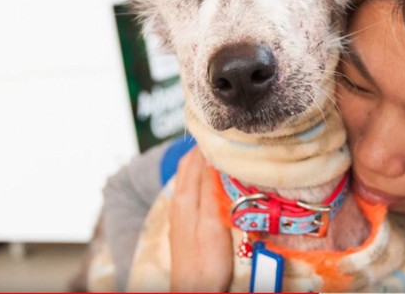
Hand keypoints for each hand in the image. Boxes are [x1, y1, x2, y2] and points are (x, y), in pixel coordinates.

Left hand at [169, 146, 233, 291]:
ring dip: (202, 160)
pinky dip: (201, 176)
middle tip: (224, 134)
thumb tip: (212, 157)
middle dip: (204, 146)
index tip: (225, 127)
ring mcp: (180, 212)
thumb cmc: (206, 262)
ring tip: (219, 150)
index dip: (208, 141)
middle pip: (188, 164)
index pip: (194, 158)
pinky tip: (212, 179)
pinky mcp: (184, 223)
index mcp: (185, 198)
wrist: (194, 291)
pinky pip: (191, 188)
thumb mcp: (211, 224)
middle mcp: (179, 201)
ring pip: (188, 176)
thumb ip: (211, 190)